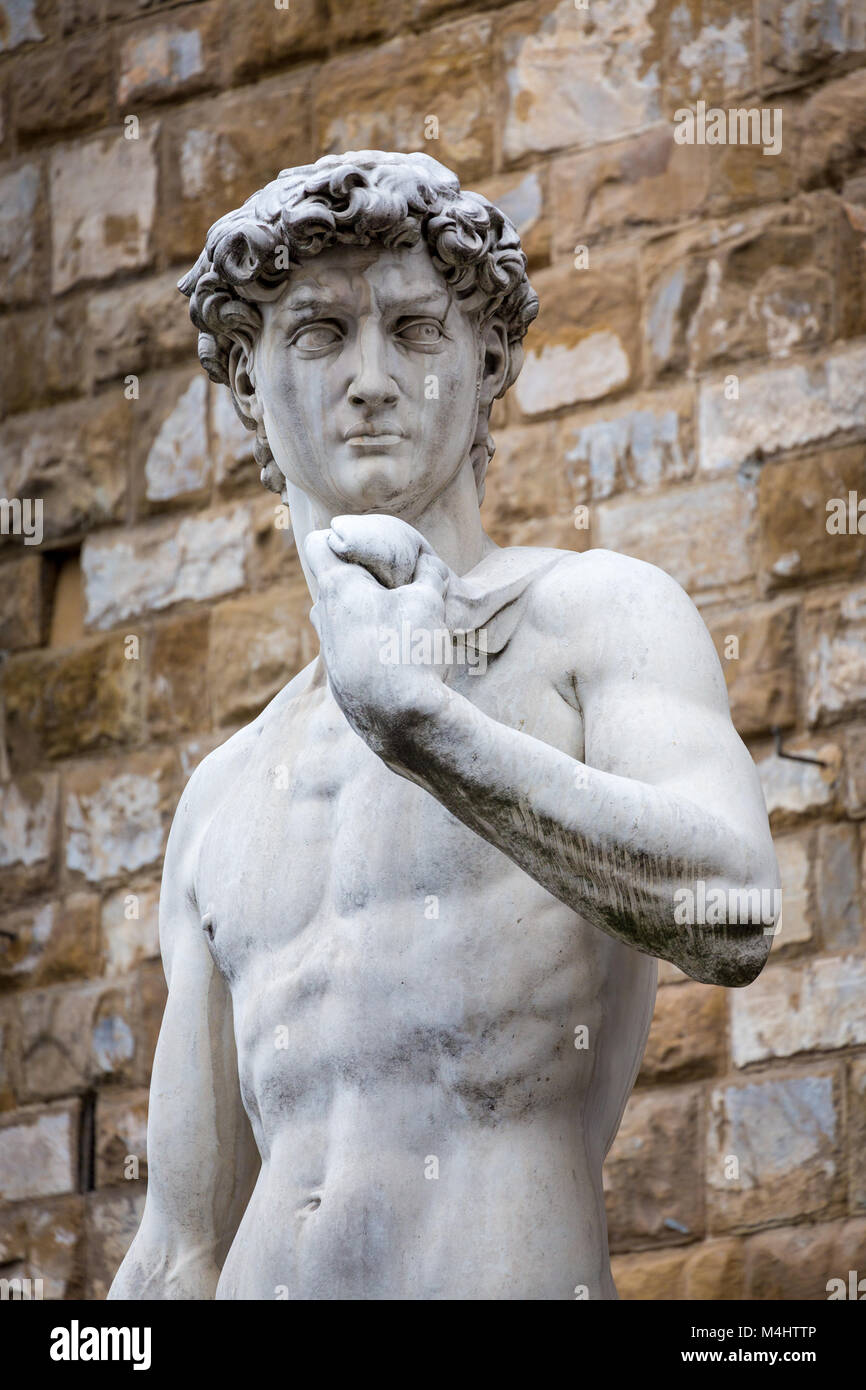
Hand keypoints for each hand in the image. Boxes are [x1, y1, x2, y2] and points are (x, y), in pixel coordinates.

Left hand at [303, 515, 452, 759]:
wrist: (401, 722)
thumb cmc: (410, 650)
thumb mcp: (429, 602)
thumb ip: (428, 574)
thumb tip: (428, 562)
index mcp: (338, 588)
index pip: (316, 543)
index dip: (338, 536)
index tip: (365, 544)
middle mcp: (323, 616)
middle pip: (333, 584)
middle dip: (360, 579)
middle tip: (394, 584)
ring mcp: (328, 650)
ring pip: (341, 618)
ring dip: (363, 614)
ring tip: (399, 621)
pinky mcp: (338, 680)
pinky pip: (350, 650)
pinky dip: (367, 646)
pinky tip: (396, 657)